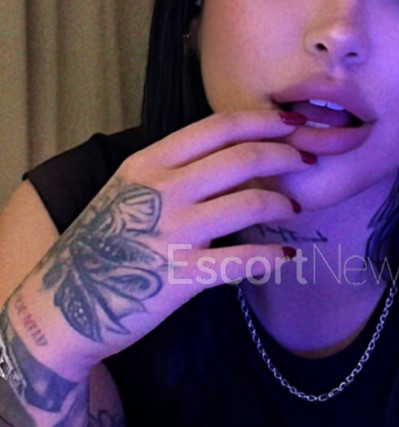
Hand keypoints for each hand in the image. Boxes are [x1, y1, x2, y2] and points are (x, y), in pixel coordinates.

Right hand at [12, 110, 312, 377]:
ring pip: (250, 202)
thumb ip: (169, 172)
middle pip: (242, 157)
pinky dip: (271, 256)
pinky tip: (285, 256)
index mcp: (148, 164)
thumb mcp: (125, 192)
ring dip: (281, 202)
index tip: (291, 122)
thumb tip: (225, 158)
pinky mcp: (183, 276)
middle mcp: (162, 191)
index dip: (264, 121)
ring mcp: (173, 233)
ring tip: (292, 208)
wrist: (63, 304)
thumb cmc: (100, 247)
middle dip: (285, 155)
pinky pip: (243, 260)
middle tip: (306, 162)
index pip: (218, 127)